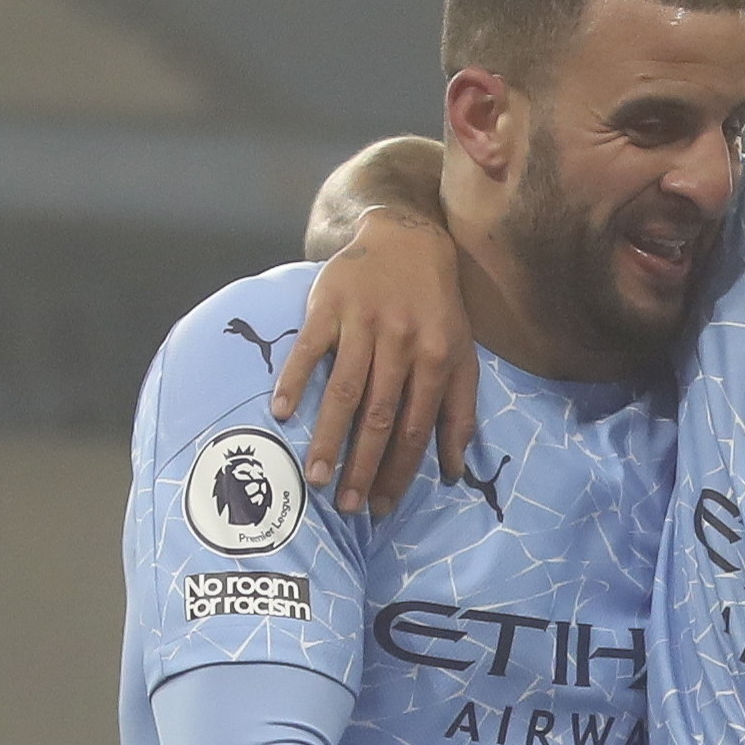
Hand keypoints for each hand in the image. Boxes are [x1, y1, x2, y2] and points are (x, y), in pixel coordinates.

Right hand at [269, 207, 475, 514]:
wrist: (408, 238)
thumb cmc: (437, 308)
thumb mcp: (462, 355)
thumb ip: (460, 411)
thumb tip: (455, 471)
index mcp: (437, 359)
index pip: (416, 427)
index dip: (398, 471)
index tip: (380, 507)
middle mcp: (402, 342)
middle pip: (380, 415)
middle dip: (363, 464)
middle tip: (346, 504)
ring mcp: (364, 322)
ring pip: (345, 388)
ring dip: (330, 435)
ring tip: (315, 475)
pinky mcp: (330, 303)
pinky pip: (310, 346)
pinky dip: (295, 378)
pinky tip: (282, 412)